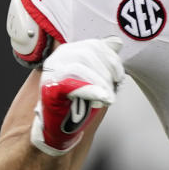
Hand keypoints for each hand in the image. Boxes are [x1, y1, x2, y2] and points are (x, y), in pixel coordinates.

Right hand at [30, 37, 124, 155]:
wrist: (57, 126)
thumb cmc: (75, 102)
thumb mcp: (92, 77)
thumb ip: (102, 60)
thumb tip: (116, 43)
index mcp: (68, 52)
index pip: (94, 45)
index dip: (111, 60)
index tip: (119, 75)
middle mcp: (58, 58)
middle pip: (88, 54)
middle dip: (106, 73)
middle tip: (112, 89)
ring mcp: (51, 72)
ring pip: (80, 67)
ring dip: (101, 83)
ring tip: (107, 98)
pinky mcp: (49, 89)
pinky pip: (71, 84)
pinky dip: (90, 90)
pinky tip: (102, 97)